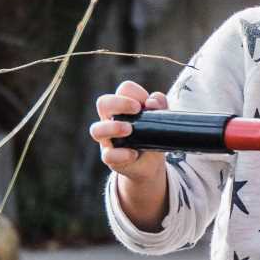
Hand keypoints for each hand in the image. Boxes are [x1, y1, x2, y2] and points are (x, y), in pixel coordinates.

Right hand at [90, 79, 172, 227]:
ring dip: (112, 129)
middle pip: (102, 102)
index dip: (131, 92)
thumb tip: (157, 102)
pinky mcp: (112, 160)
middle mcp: (113, 122)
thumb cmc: (155, 139)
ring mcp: (109, 142)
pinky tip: (133, 157)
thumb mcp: (162, 124)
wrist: (150, 169)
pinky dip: (120, 157)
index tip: (145, 102)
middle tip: (135, 110)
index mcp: (126, 108)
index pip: (122, 90)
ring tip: (129, 132)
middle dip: (118, 104)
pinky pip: (109, 157)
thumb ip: (161, 110)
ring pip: (97, 129)